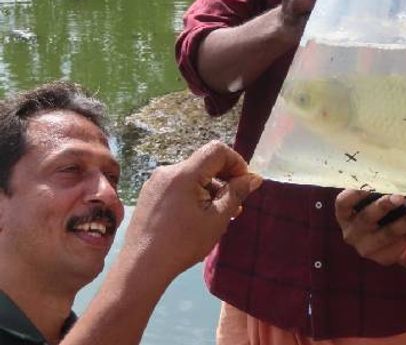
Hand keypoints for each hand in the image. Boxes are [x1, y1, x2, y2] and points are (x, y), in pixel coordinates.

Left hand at [121, 141, 261, 278]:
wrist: (142, 266)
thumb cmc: (183, 243)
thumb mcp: (217, 219)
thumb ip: (237, 194)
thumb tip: (254, 178)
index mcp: (184, 173)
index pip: (217, 150)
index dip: (236, 162)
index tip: (244, 184)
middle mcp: (168, 171)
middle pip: (204, 163)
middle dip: (225, 179)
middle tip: (236, 205)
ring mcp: (155, 182)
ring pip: (192, 176)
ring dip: (210, 189)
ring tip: (219, 216)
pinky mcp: (149, 194)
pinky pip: (179, 186)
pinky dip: (194, 195)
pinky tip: (197, 217)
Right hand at [335, 189, 405, 265]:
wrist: (389, 240)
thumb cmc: (378, 212)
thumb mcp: (372, 203)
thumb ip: (378, 194)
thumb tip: (397, 181)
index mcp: (345, 214)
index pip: (343, 203)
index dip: (353, 194)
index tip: (368, 186)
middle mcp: (352, 232)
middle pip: (367, 218)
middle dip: (384, 206)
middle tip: (400, 197)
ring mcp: (366, 247)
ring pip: (388, 233)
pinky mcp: (383, 257)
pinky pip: (401, 242)